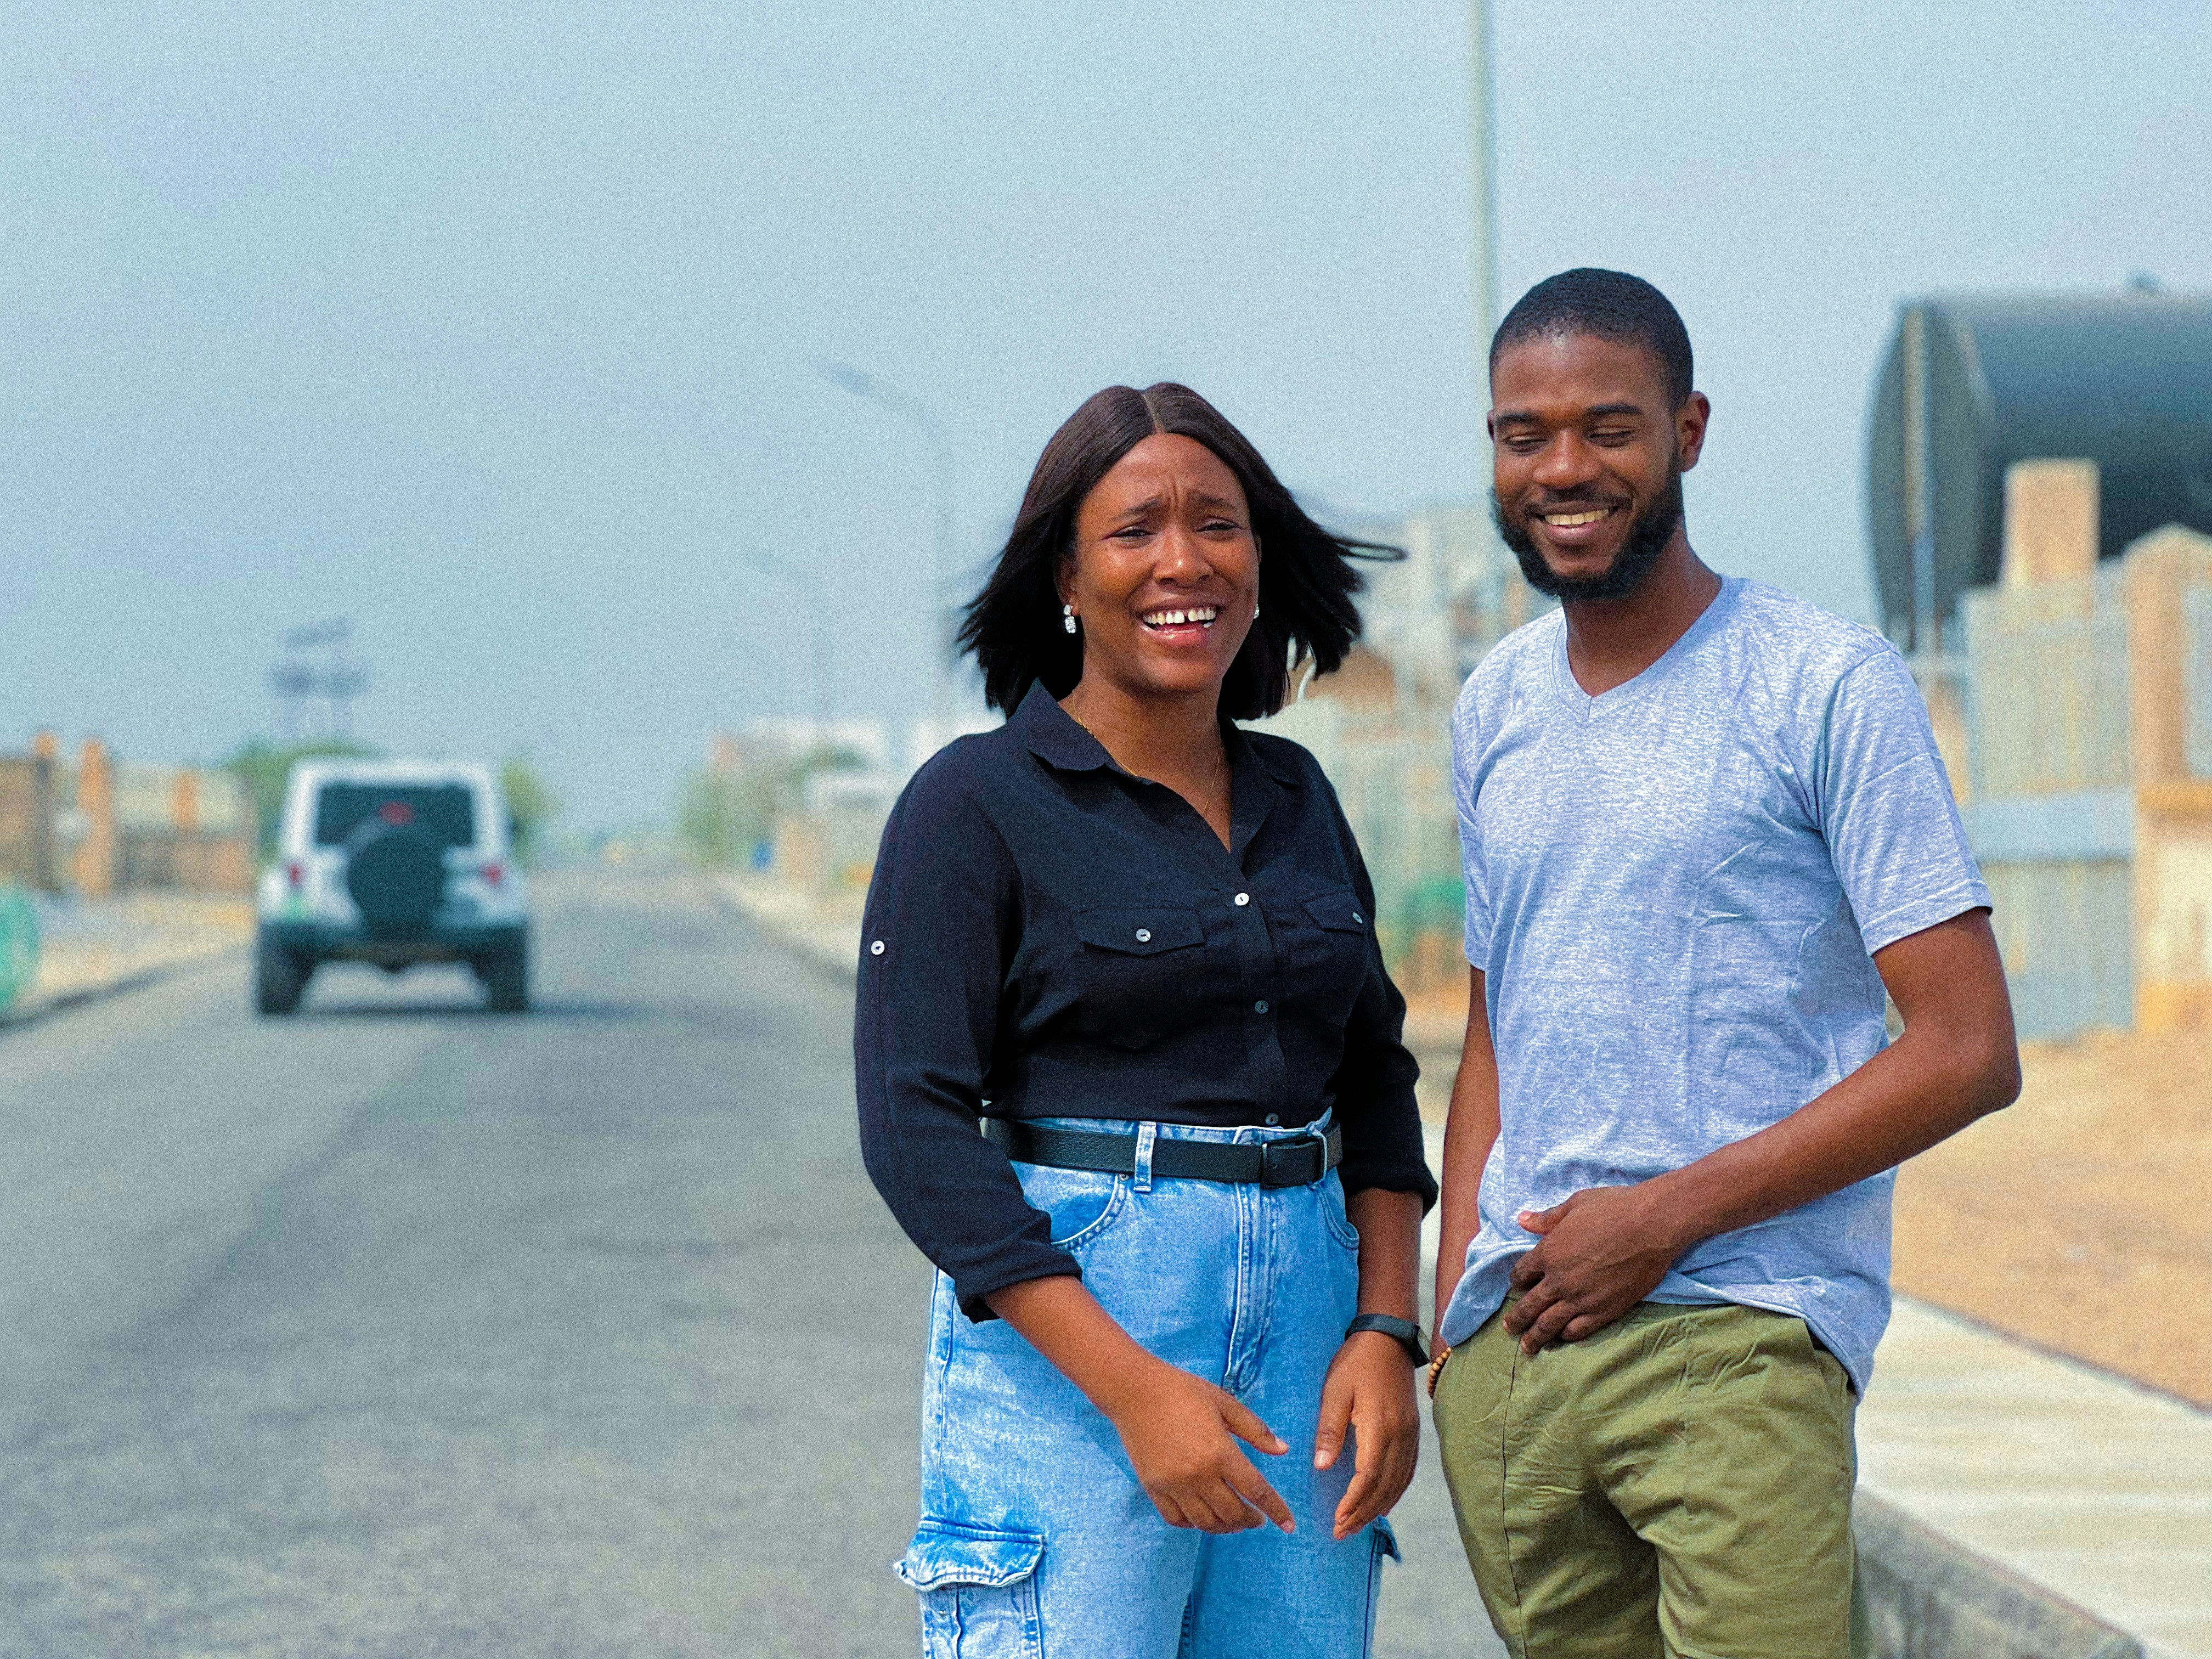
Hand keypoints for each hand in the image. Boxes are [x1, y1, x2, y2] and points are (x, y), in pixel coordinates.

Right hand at [1104, 1358, 1294, 1534]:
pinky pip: (1177, 1519)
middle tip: (1257, 1518)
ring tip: (1234, 1520)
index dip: (1276, 1510)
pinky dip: (1194, 1524)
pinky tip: (1203, 1515)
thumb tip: (1282, 1450)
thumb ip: (1254, 1429)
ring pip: (1206, 1522)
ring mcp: (1173, 1485)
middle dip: (1251, 1520)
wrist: (1134, 1390)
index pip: (1256, 1491)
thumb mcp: (1224, 1402)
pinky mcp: (1153, 1488)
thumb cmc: (1183, 1391)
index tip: (1289, 1526)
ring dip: (1226, 1526)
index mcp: (1220, 1451)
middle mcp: (1198, 1474)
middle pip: (1232, 1513)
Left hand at [1315, 1332, 1419, 1539]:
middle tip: (1342, 1532)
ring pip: (1398, 1483)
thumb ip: (1329, 1430)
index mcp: (1379, 1427)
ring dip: (1378, 1508)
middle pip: (1384, 1487)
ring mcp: (1410, 1436)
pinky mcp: (1413, 1433)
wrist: (1388, 1340)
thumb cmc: (1355, 1363)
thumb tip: (1321, 1468)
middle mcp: (1400, 1436)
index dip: (1354, 1502)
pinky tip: (1382, 1503)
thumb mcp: (1335, 1391)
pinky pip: (1407, 1472)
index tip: (1337, 1520)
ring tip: (1357, 1525)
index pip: (1368, 1476)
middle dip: (1363, 1513)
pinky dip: (1395, 1493)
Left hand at [1504, 1182, 1687, 1353]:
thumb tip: (1522, 1220)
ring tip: (1527, 1347)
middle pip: (1530, 1305)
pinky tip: (1563, 1339)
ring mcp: (1581, 1299)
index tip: (1518, 1285)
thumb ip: (1547, 1218)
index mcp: (1548, 1252)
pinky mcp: (1604, 1311)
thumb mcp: (1575, 1204)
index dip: (1517, 1280)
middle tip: (1509, 1329)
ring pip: (1549, 1325)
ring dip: (1535, 1337)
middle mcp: (1559, 1280)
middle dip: (1517, 1319)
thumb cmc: (1614, 1208)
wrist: (1652, 1226)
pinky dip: (1567, 1337)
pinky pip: (1579, 1330)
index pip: (1522, 1273)